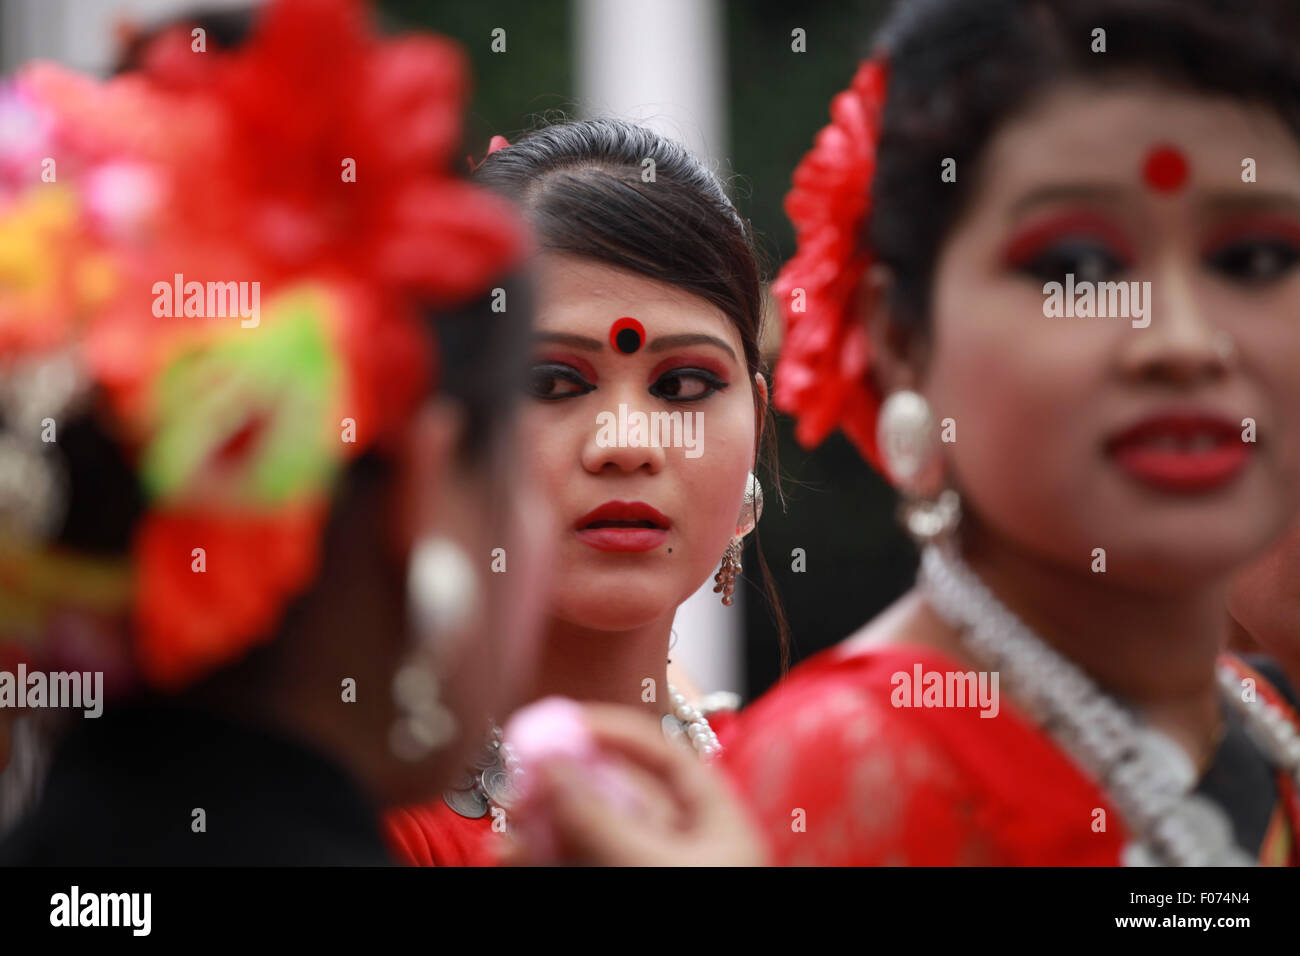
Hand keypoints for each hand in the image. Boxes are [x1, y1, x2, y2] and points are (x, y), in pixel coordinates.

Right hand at [504, 702, 766, 866]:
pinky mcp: (618, 881)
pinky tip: (511, 850)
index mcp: (717, 820)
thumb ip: (602, 818)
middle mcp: (685, 840)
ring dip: (543, 822)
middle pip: (616, 794)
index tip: (562, 720)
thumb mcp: (656, 863)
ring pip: (589, 832)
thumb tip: (551, 764)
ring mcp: (651, 865)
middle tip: (518, 775)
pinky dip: (544, 854)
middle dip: (563, 783)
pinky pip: (578, 861)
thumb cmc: (708, 915)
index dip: (613, 729)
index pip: (665, 752)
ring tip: (506, 820)